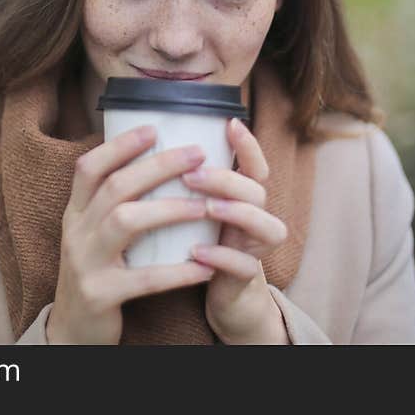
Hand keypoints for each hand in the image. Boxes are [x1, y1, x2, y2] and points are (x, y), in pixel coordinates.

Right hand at [47, 126, 215, 344]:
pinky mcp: (100, 295)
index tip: (154, 128)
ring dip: (169, 209)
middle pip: (115, 187)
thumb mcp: (92, 235)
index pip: (88, 167)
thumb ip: (111, 205)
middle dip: (158, 167)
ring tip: (204, 205)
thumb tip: (151, 164)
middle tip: (198, 155)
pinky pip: (144, 278)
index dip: (120, 145)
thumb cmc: (96, 274)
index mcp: (75, 213)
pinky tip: (205, 266)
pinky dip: (177, 271)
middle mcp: (75, 232)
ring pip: (126, 222)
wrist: (73, 332)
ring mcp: (84, 263)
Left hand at [181, 118, 289, 343]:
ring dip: (235, 213)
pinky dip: (222, 257)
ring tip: (207, 208)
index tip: (231, 122)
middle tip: (191, 175)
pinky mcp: (246, 278)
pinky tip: (197, 252)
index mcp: (242, 195)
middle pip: (256, 190)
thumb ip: (186, 179)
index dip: (248, 145)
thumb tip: (149, 139)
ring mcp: (255, 247)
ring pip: (264, 225)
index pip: (254, 164)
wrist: (218, 292)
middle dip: (226, 180)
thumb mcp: (195, 205)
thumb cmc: (202, 238)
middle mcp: (256, 216)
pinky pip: (244, 266)